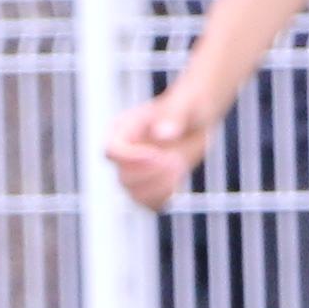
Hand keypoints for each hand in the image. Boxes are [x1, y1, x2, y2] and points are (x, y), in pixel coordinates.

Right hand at [105, 83, 211, 210]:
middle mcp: (124, 153)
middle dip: (152, 175)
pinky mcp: (151, 185)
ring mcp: (136, 171)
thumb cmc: (188, 105)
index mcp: (122, 130)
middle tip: (177, 160)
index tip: (159, 154)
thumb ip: (172, 116)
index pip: (112, 152)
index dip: (132, 159)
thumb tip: (162, 135)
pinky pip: (149, 202)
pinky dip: (163, 198)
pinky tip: (177, 184)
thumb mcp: (183, 105)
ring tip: (179, 169)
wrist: (196, 118)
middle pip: (124, 178)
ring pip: (135, 194)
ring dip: (160, 189)